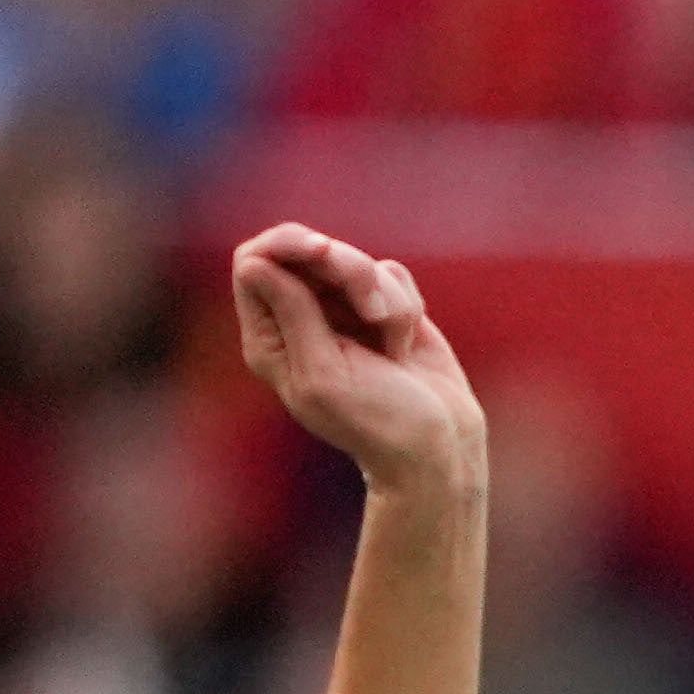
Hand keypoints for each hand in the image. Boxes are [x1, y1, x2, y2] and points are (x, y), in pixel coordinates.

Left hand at [231, 224, 481, 502]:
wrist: (439, 447)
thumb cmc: (378, 422)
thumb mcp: (325, 374)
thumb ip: (292, 315)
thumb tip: (254, 262)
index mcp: (270, 338)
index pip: (255, 262)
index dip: (286, 246)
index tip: (322, 251)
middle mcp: (300, 318)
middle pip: (309, 252)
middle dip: (349, 271)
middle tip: (373, 309)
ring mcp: (342, 311)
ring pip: (357, 261)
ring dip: (385, 300)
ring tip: (395, 347)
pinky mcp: (384, 308)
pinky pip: (393, 276)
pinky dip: (407, 307)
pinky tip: (405, 347)